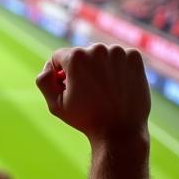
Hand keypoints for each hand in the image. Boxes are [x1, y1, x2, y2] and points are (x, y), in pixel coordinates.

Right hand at [35, 44, 149, 143]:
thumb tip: (49, 68)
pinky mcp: (134, 57)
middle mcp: (97, 48)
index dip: (59, 75)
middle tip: (88, 94)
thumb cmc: (86, 118)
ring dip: (99, 69)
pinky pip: (119, 58)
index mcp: (75, 57)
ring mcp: (118, 51)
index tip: (69, 90)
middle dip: (81, 71)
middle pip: (81, 55)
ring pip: (100, 56)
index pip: (59, 57)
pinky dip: (116, 68)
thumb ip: (43, 81)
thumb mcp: (55, 104)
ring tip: (103, 91)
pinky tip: (117, 86)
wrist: (120, 129)